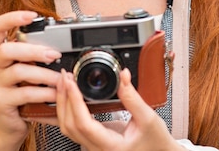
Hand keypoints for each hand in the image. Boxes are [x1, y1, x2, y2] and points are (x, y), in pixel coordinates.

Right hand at [0, 11, 61, 149]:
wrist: (11, 123)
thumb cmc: (22, 90)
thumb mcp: (28, 65)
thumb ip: (40, 47)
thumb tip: (67, 20)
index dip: (12, 18)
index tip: (32, 15)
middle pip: (7, 50)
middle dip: (34, 50)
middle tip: (55, 54)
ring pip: (18, 72)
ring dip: (44, 74)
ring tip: (60, 78)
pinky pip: (24, 94)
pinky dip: (43, 92)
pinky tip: (55, 94)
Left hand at [56, 68, 182, 150]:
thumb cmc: (156, 142)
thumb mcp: (149, 119)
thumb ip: (133, 98)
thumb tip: (123, 75)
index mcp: (110, 146)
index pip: (83, 124)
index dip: (74, 101)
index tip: (71, 82)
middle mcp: (97, 149)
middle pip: (69, 125)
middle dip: (64, 99)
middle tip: (65, 77)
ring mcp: (92, 147)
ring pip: (67, 128)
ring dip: (62, 104)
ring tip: (65, 83)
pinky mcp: (92, 141)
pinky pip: (72, 127)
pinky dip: (66, 111)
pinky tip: (65, 97)